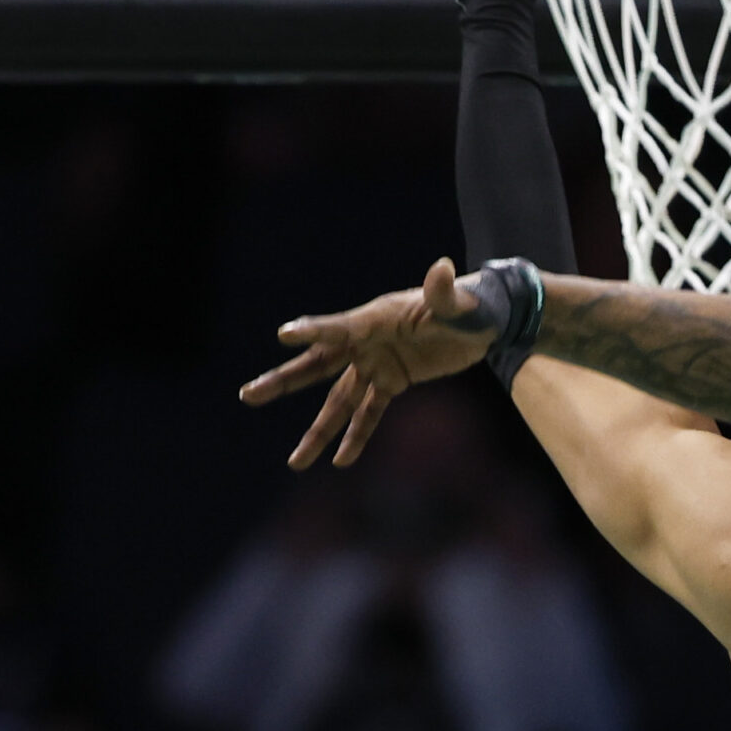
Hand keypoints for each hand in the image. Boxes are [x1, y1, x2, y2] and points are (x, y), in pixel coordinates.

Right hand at [239, 259, 496, 468]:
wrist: (482, 321)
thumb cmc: (469, 305)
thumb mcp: (459, 302)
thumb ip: (444, 291)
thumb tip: (441, 268)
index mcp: (375, 319)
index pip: (339, 328)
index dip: (314, 331)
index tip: (284, 334)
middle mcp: (366, 343)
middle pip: (317, 366)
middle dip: (284, 381)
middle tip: (248, 395)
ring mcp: (375, 364)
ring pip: (338, 401)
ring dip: (318, 431)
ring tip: (295, 463)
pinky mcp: (393, 382)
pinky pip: (370, 412)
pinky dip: (357, 436)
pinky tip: (341, 461)